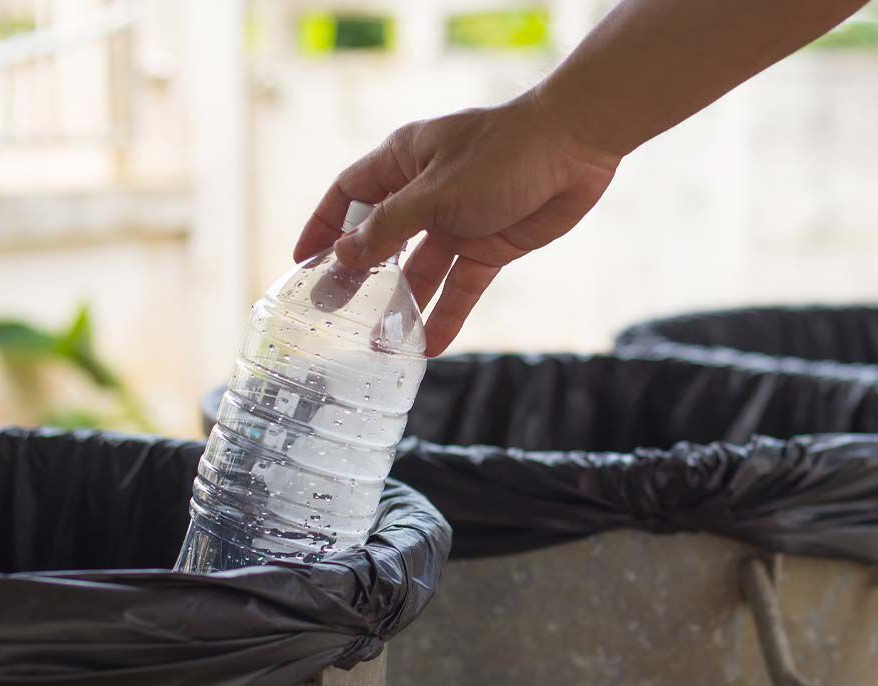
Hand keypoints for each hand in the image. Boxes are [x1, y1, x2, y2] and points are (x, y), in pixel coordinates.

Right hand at [293, 91, 620, 356]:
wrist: (575, 148)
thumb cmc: (501, 153)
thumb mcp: (435, 192)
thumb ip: (390, 227)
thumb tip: (345, 255)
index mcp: (403, 160)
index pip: (350, 195)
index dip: (325, 226)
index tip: (303, 261)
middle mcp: (426, 192)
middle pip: (382, 238)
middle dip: (360, 275)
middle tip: (336, 313)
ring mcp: (459, 221)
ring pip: (422, 270)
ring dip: (404, 304)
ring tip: (381, 343)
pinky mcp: (491, 245)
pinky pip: (462, 286)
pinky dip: (448, 313)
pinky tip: (432, 345)